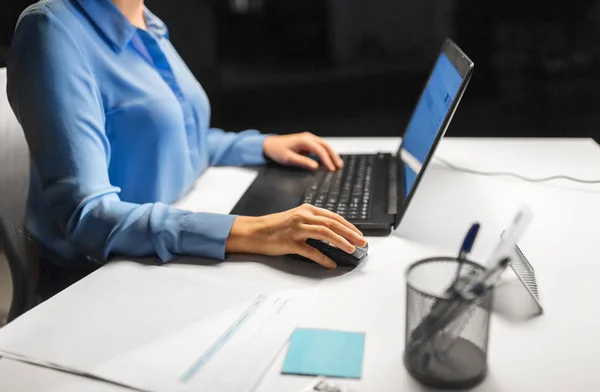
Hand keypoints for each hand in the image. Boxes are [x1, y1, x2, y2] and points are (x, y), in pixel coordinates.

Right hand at [226, 204, 366, 268]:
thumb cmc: (276, 226)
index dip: (348, 226)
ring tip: (351, 249)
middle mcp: (303, 216)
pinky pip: (310, 250)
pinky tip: (330, 263)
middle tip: (362, 242)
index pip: (333, 216)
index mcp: (307, 209)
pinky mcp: (290, 242)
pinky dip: (322, 258)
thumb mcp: (297, 218)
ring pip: (325, 233)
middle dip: (350, 233)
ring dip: (341, 242)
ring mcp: (296, 228)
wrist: (255, 231)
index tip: (359, 234)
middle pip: (332, 223)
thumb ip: (313, 222)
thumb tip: (333, 232)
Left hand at [263, 132, 343, 170]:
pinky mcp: (307, 142)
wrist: (269, 144)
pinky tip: (329, 159)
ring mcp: (308, 138)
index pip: (320, 150)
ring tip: (337, 163)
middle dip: (333, 156)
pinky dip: (326, 152)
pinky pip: (319, 146)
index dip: (327, 160)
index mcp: (304, 140)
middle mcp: (308, 137)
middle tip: (339, 166)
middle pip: (325, 146)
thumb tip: (316, 166)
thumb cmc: (277, 150)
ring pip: (324, 145)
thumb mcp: (288, 158)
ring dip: (331, 154)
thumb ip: (303, 162)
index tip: (331, 169)